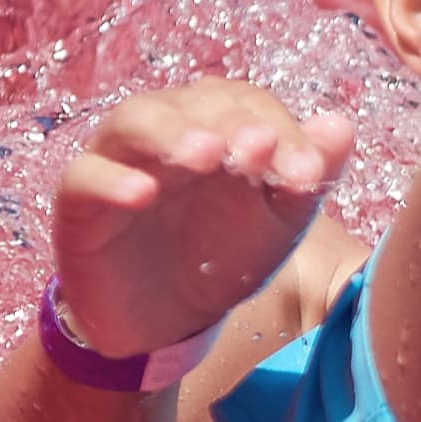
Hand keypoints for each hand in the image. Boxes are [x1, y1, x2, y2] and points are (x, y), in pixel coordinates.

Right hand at [51, 80, 356, 356]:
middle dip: (230, 123)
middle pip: (193, 102)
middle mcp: (166, 128)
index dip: (281, 130)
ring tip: (204, 154)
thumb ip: (308, 175)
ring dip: (170, 133)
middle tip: (259, 148)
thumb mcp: (278, 223)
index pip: (250, 104)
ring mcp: (118, 159)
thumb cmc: (222, 254)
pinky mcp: (79, 201)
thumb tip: (341, 124)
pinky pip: (86, 177)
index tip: (310, 174)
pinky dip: (112, 181)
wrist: (165, 320)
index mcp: (218, 124)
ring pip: (134, 121)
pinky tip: (142, 194)